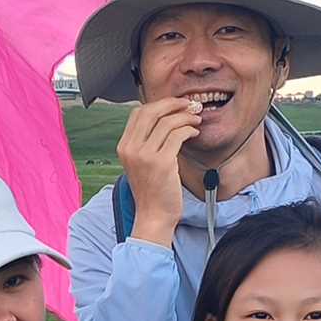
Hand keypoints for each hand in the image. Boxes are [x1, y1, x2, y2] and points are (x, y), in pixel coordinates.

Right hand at [115, 97, 202, 244]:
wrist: (153, 216)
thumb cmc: (152, 191)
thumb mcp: (140, 163)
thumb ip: (146, 142)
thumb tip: (165, 119)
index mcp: (124, 147)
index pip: (138, 113)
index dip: (159, 104)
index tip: (175, 105)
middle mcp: (131, 149)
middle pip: (151, 111)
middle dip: (173, 104)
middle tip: (189, 105)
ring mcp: (145, 155)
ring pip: (167, 122)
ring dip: (185, 117)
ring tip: (196, 119)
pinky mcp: (162, 163)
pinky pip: (178, 135)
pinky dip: (189, 130)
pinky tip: (195, 133)